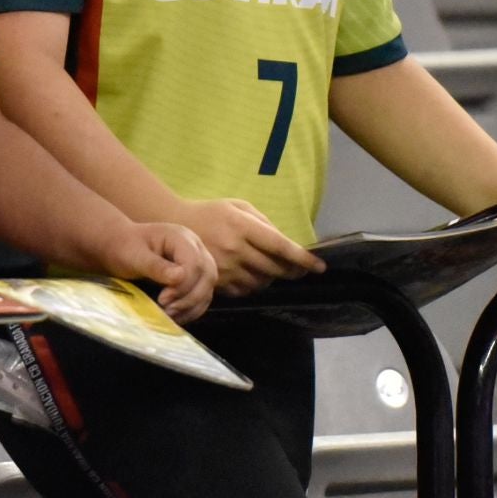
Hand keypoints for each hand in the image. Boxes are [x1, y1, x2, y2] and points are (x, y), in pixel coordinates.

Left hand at [88, 221, 217, 323]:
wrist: (119, 245)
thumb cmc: (124, 248)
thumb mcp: (135, 256)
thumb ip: (156, 266)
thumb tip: (180, 277)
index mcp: (181, 237)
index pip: (195, 263)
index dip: (183, 285)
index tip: (162, 299)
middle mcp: (194, 247)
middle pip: (208, 275)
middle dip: (190, 297)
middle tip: (167, 309)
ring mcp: (197, 262)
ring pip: (208, 287)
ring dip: (191, 306)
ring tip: (169, 315)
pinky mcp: (195, 277)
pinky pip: (203, 296)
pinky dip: (192, 309)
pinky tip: (175, 316)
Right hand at [177, 198, 325, 296]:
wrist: (176, 228)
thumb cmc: (212, 214)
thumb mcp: (238, 206)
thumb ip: (263, 223)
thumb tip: (286, 243)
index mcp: (242, 226)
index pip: (280, 246)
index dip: (303, 258)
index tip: (320, 266)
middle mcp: (235, 249)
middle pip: (276, 268)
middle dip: (293, 271)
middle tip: (301, 270)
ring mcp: (226, 268)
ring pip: (263, 282)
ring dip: (273, 278)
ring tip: (272, 269)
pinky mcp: (217, 283)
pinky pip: (247, 290)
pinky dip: (256, 285)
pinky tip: (253, 274)